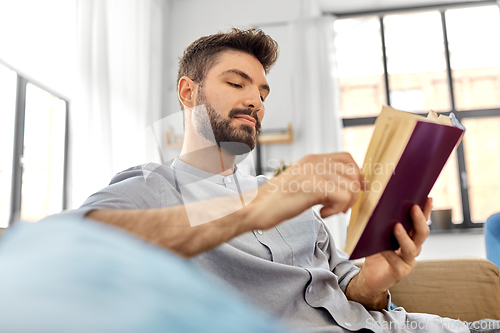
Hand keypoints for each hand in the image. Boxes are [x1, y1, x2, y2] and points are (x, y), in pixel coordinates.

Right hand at [245, 153, 362, 230]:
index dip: (356, 175)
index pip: (347, 159)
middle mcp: (315, 162)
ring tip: (327, 210)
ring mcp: (314, 172)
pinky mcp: (314, 186)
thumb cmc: (277, 201)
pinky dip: (337, 209)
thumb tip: (346, 188)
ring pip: (351, 186)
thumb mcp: (303, 182)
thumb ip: (322, 180)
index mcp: (313, 159)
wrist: (256, 208)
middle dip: (352, 193)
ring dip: (344, 203)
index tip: (354, 192)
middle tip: (339, 206)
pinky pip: (343, 197)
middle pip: (353, 172)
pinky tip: (323, 213)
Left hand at [346, 198, 431, 308]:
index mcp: (411, 237)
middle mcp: (413, 248)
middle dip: (419, 220)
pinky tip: (381, 248)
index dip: (426, 211)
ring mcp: (408, 261)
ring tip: (396, 226)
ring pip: (411, 248)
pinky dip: (388, 253)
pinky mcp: (400, 271)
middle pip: (421, 234)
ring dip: (404, 236)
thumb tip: (375, 203)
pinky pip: (395, 260)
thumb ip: (381, 222)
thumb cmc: (375, 253)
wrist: (370, 277)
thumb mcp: (378, 235)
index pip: (421, 222)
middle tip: (413, 207)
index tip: (427, 197)